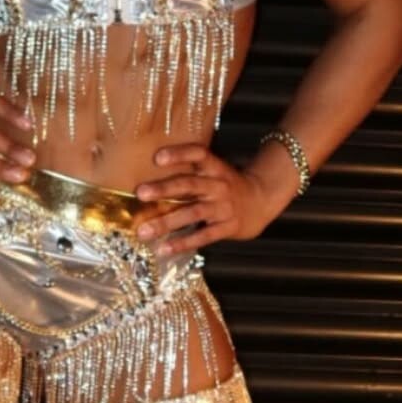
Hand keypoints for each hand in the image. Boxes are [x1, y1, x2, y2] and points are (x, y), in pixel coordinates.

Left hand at [132, 143, 269, 256]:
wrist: (261, 200)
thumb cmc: (226, 185)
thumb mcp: (213, 171)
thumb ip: (189, 172)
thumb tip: (148, 177)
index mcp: (215, 167)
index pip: (198, 154)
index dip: (179, 154)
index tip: (157, 158)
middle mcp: (219, 185)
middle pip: (190, 184)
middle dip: (164, 189)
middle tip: (140, 193)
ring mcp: (224, 207)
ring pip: (193, 213)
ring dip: (166, 222)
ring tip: (143, 231)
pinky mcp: (228, 227)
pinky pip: (204, 236)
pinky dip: (183, 243)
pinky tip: (164, 249)